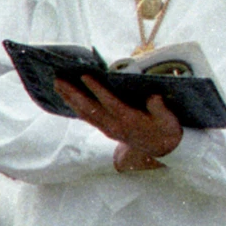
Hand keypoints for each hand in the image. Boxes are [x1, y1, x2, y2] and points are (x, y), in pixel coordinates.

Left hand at [55, 74, 183, 171]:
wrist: (163, 149)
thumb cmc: (165, 129)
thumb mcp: (167, 118)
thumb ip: (159, 107)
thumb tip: (153, 96)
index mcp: (129, 119)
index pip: (109, 102)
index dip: (96, 89)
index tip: (85, 76)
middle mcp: (114, 125)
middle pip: (89, 108)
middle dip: (73, 93)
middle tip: (59, 80)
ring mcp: (108, 129)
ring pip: (85, 113)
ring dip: (70, 99)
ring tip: (58, 86)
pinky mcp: (107, 130)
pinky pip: (88, 118)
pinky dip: (76, 108)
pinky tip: (68, 99)